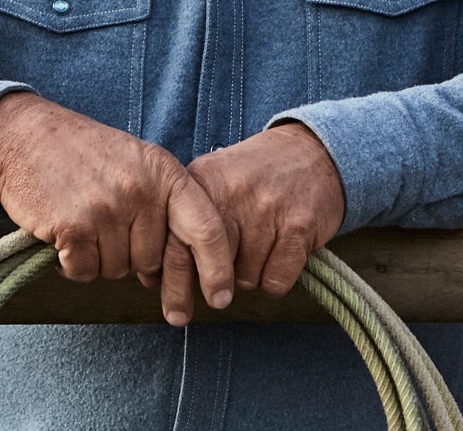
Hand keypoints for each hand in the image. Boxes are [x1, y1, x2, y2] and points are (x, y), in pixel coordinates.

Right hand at [0, 92, 234, 324]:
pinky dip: (72, 263)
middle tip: (106, 223)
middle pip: (154, 261)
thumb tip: (179, 270)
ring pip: (118, 271)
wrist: (23, 136)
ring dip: (100, 258)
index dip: (217, 270)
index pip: (207, 229)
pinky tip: (64, 231)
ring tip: (84, 219)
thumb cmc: (83, 154)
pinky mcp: (73, 229)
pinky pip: (85, 272)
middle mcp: (141, 190)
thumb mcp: (137, 163)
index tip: (221, 298)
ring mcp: (107, 209)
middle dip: (132, 256)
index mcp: (165, 172)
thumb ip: (164, 206)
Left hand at [172, 121, 345, 308]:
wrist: (310, 152)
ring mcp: (267, 208)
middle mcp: (231, 194)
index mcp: (201, 183)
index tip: (176, 308)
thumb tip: (152, 277)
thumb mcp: (212, 182)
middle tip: (219, 291)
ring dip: (250, 276)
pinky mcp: (299, 225)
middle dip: (214, 285)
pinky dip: (276, 279)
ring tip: (259, 248)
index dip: (175, 283)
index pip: (175, 245)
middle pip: (210, 269)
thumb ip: (181, 223)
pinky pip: (275, 280)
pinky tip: (279, 254)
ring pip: (245, 279)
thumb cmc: (253, 177)